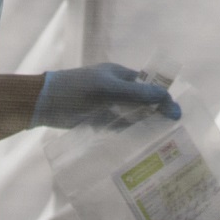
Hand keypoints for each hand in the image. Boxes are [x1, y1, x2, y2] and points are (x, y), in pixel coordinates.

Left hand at [32, 63, 180, 128]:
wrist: (45, 103)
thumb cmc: (76, 89)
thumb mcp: (108, 89)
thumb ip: (136, 94)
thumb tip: (166, 97)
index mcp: (121, 76)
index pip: (149, 85)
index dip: (163, 97)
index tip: (175, 113)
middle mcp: (117, 90)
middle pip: (144, 101)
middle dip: (157, 113)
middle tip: (173, 129)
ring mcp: (109, 106)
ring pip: (134, 115)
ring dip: (146, 125)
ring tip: (162, 140)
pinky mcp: (100, 121)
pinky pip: (121, 127)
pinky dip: (131, 133)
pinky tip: (141, 143)